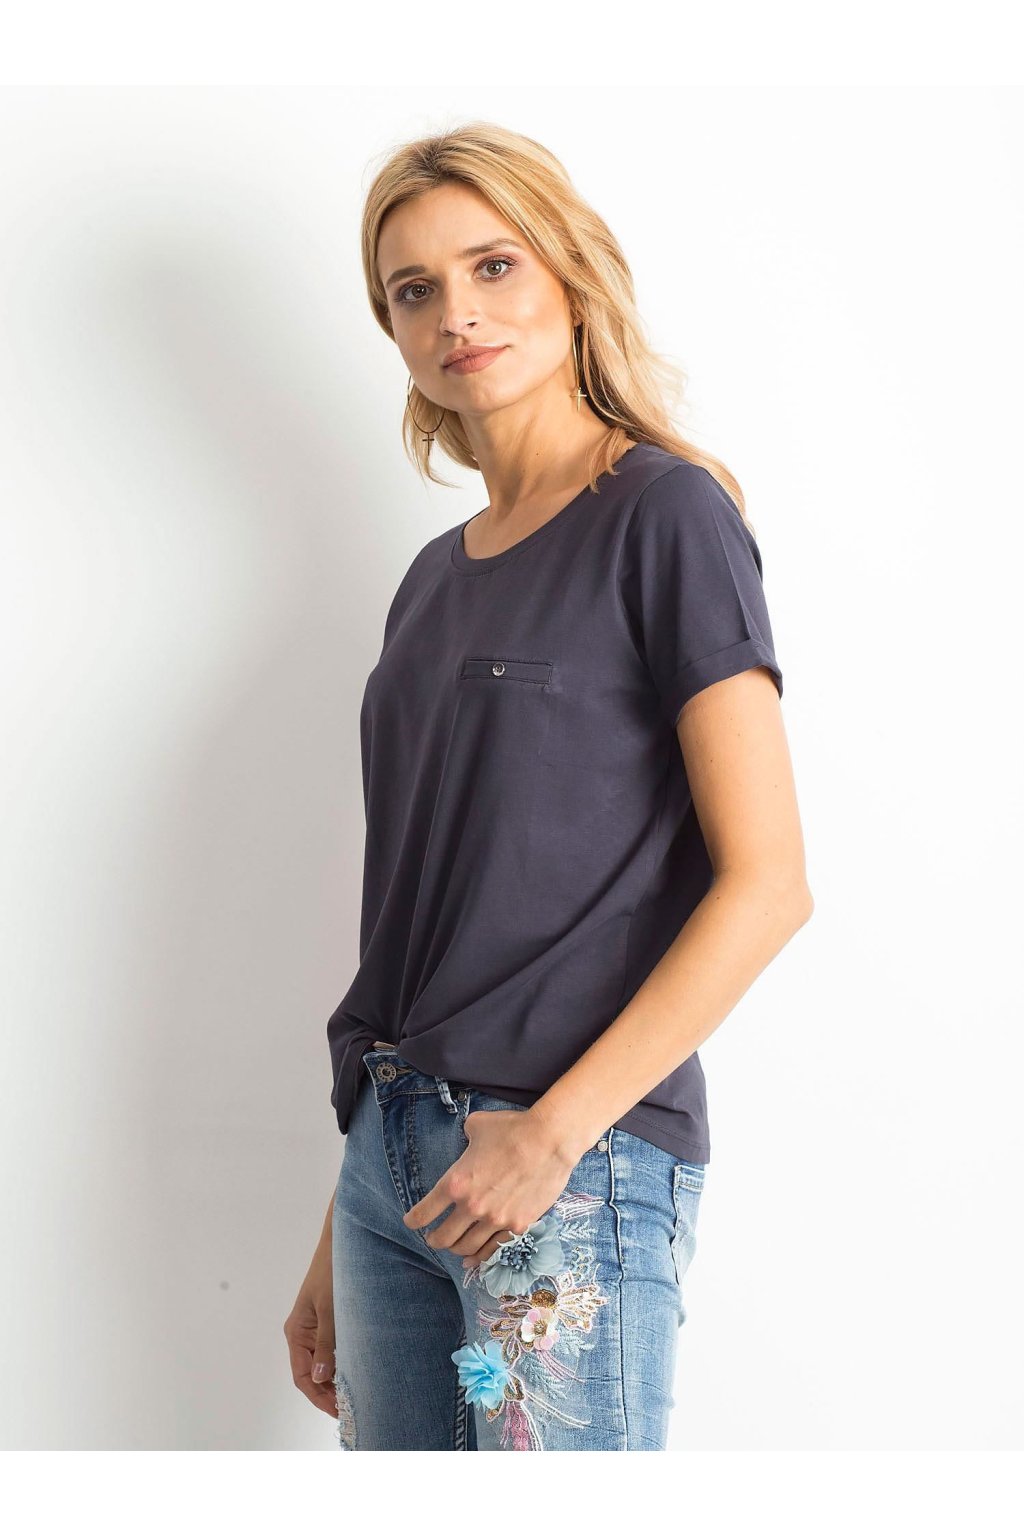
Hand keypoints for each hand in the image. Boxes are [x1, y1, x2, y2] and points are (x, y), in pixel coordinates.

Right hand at [283, 1231, 337, 1417]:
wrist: (342, 1241)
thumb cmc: (333, 1271)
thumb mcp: (330, 1308)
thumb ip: (325, 1343)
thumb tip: (321, 1378)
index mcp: (297, 1332)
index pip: (303, 1377)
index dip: (319, 1397)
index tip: (339, 1411)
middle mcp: (302, 1333)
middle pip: (311, 1374)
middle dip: (328, 1393)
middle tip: (351, 1409)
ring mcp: (315, 1327)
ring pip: (322, 1363)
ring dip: (335, 1380)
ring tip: (355, 1395)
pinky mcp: (328, 1320)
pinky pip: (331, 1350)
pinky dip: (340, 1364)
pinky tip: (356, 1370)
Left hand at [402, 1107, 576, 1267]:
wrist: (549, 1140)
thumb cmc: (512, 1129)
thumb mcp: (478, 1126)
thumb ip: (466, 1137)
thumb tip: (469, 1140)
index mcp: (456, 1182)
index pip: (425, 1211)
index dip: (414, 1220)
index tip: (411, 1223)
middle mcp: (471, 1206)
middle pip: (443, 1237)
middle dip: (434, 1240)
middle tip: (433, 1238)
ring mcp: (495, 1219)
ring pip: (466, 1248)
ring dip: (456, 1250)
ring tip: (454, 1248)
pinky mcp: (517, 1225)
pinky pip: (493, 1249)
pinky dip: (480, 1257)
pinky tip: (474, 1259)